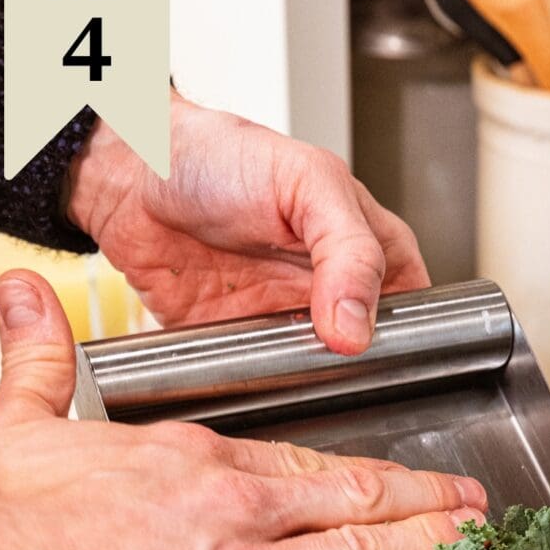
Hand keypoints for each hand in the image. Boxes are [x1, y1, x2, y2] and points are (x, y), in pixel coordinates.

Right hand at [0, 272, 484, 549]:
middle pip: (355, 500)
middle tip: (472, 511)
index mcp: (196, 456)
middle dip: (423, 505)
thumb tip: (23, 298)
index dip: (367, 473)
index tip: (404, 480)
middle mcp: (238, 506)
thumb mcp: (20, 415)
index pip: (308, 461)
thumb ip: (40, 354)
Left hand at [65, 93, 428, 352]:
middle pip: (375, 356)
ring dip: (318, 388)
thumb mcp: (308, 183)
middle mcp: (335, 293)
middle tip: (340, 367)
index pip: (418, 311)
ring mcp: (292, 325)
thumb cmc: (219, 155)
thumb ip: (348, 252)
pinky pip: (271, 387)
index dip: (412, 338)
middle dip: (365, 372)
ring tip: (303, 377)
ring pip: (327, 381)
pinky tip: (268, 387)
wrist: (132, 177)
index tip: (385, 352)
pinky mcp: (247, 350)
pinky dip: (269, 393)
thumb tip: (359, 328)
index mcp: (370, 250)